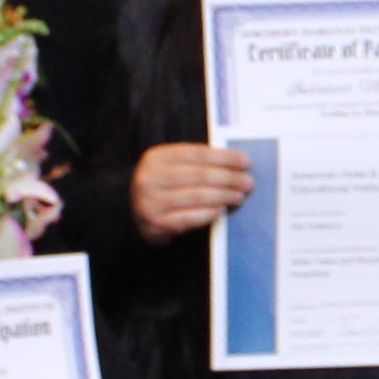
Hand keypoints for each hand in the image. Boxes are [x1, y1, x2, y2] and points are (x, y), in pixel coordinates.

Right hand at [131, 143, 254, 243]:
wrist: (131, 215)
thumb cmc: (161, 188)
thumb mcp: (170, 168)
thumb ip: (195, 163)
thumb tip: (235, 164)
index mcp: (156, 157)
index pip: (197, 154)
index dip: (224, 157)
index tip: (245, 161)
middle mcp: (150, 178)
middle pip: (199, 175)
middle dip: (228, 178)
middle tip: (248, 182)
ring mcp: (151, 202)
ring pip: (196, 196)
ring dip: (223, 196)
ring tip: (239, 196)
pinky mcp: (156, 224)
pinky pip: (188, 218)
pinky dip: (208, 213)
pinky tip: (222, 210)